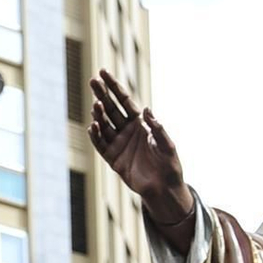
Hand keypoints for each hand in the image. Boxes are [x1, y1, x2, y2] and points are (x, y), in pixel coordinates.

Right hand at [89, 70, 193, 244]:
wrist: (165, 190)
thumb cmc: (169, 166)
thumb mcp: (167, 145)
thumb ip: (157, 128)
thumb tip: (147, 110)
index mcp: (139, 124)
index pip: (124, 100)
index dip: (114, 86)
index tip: (103, 72)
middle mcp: (127, 131)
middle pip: (111, 108)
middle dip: (102, 95)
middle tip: (92, 81)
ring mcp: (119, 144)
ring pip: (104, 125)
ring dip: (99, 115)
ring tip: (96, 106)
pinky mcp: (114, 159)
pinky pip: (101, 145)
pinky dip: (96, 136)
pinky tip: (93, 126)